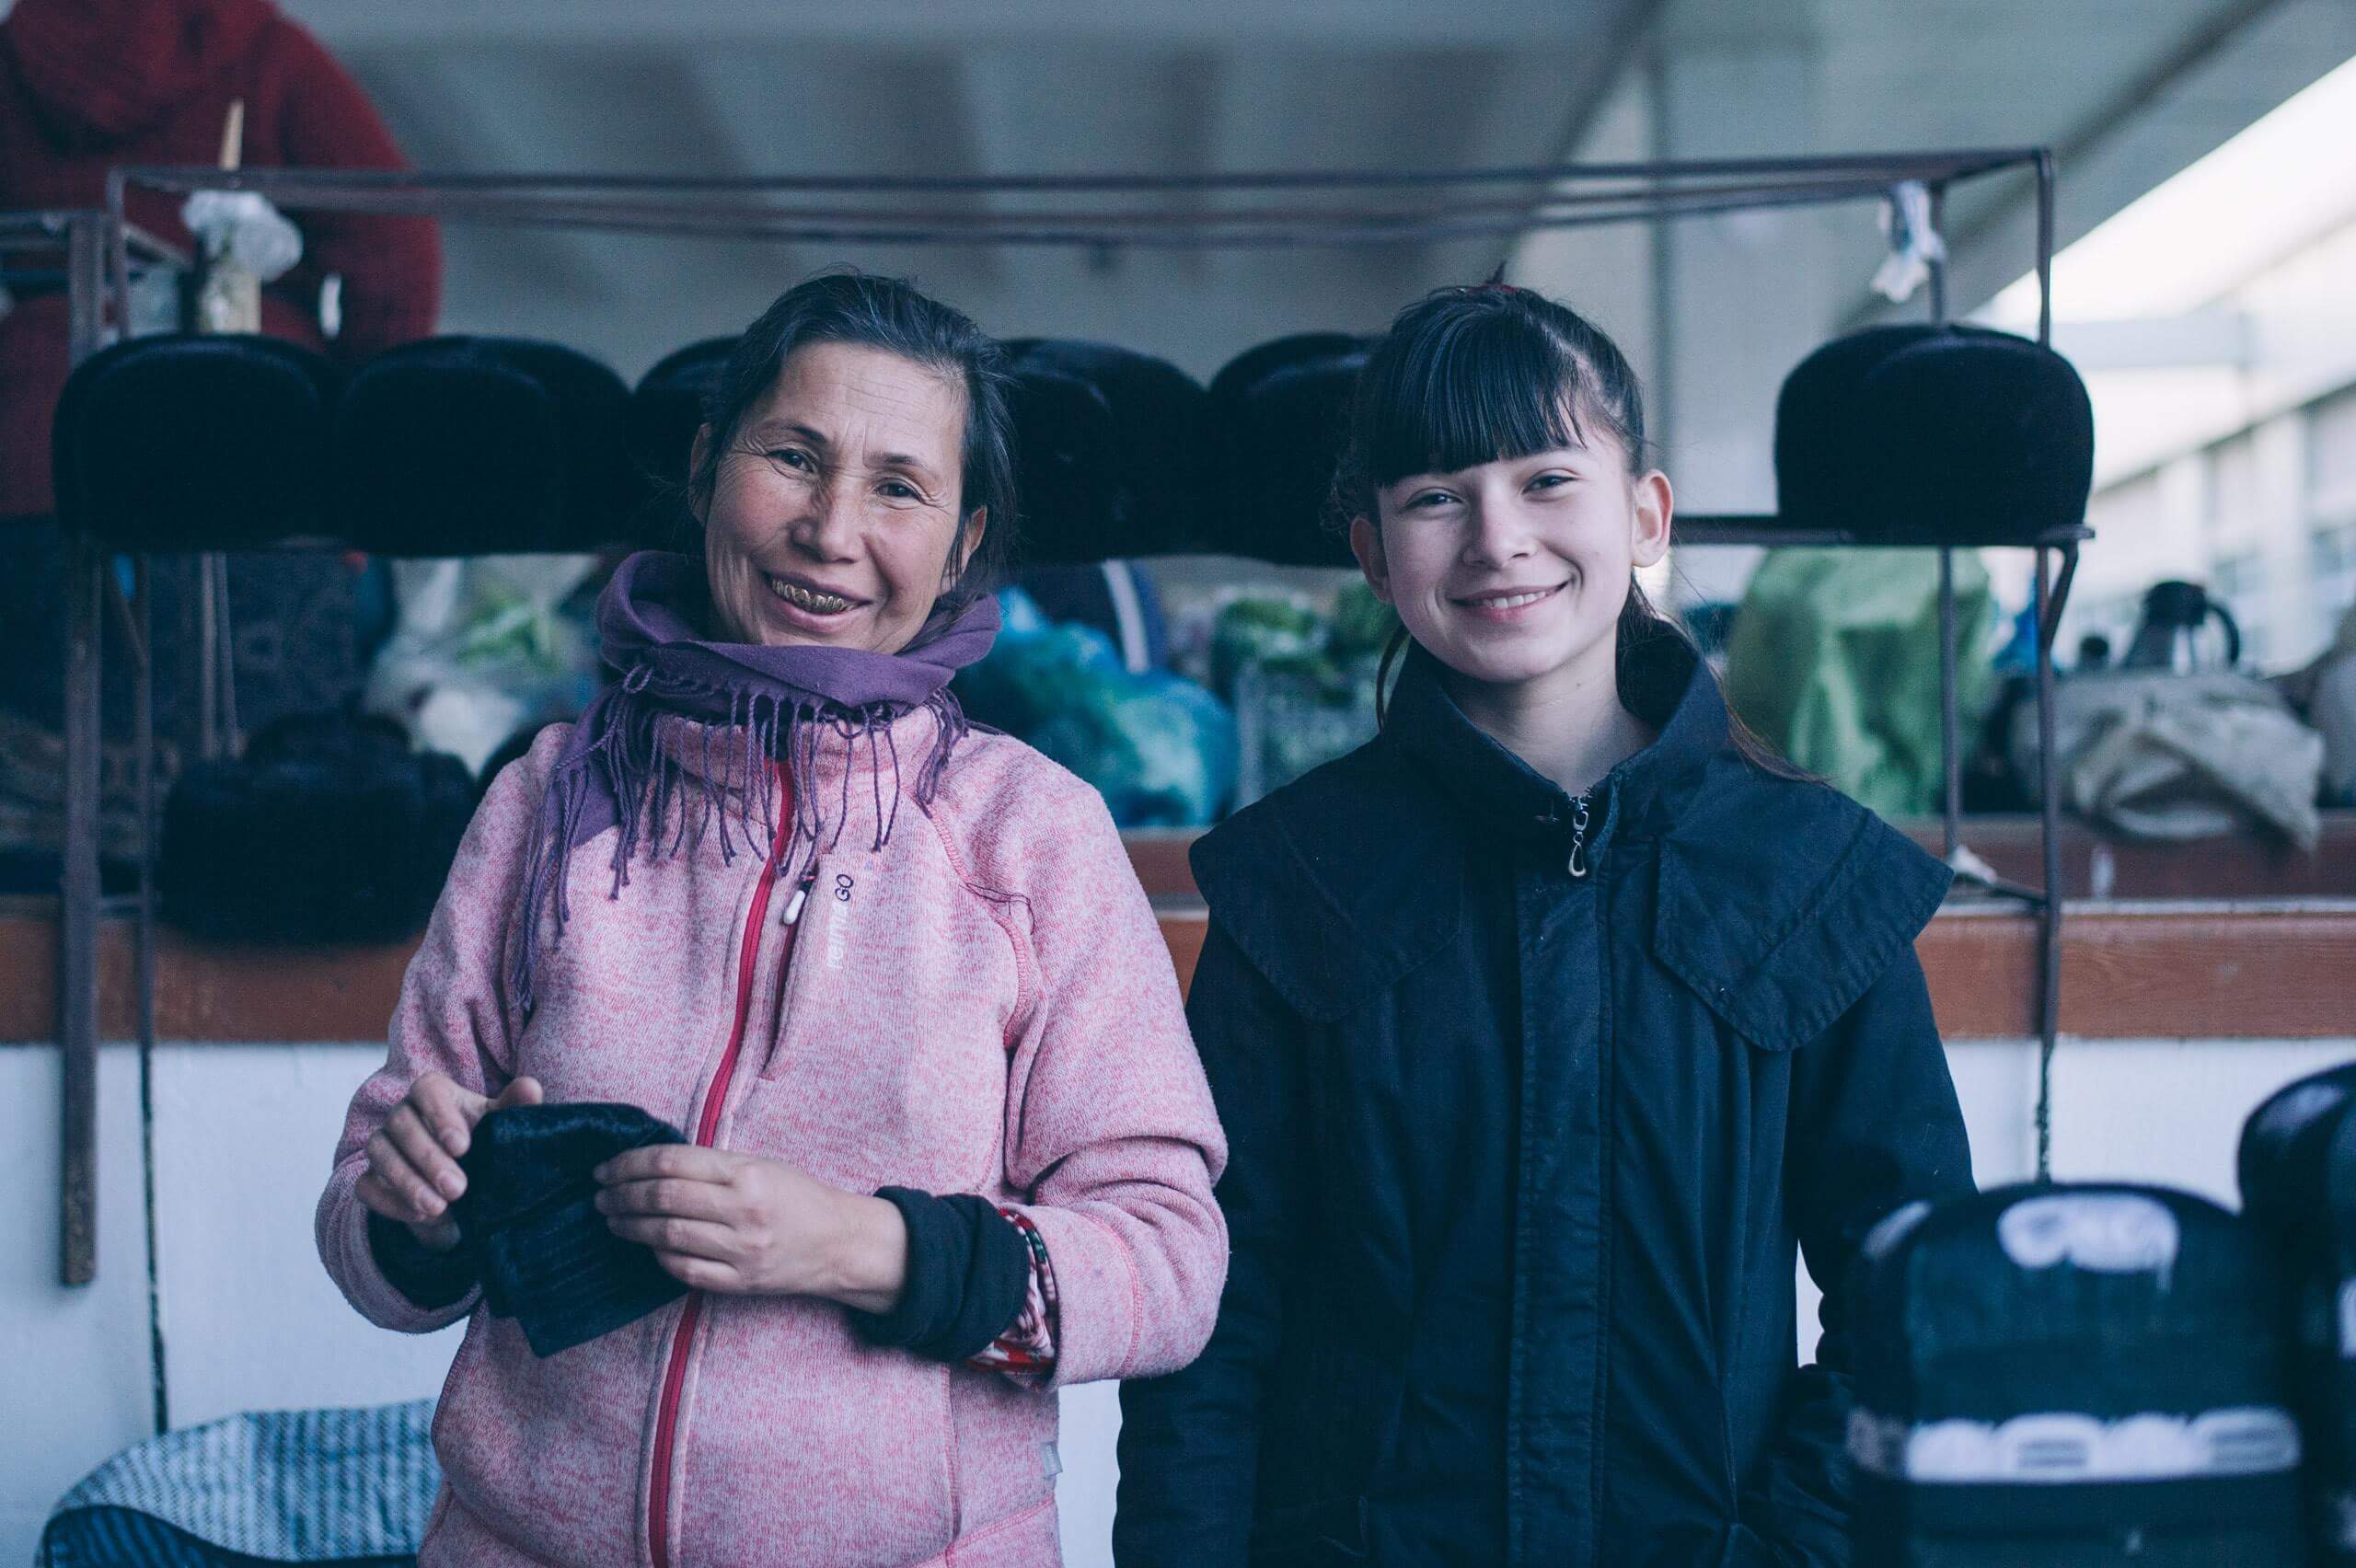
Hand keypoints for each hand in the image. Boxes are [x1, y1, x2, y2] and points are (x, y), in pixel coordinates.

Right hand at [355, 1072, 543, 1252]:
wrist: (464, 1189)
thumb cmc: (484, 1144)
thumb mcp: (502, 1126)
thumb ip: (515, 1106)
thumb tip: (531, 1088)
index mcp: (435, 1093)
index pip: (427, 1090)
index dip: (440, 1116)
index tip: (462, 1147)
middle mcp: (402, 1114)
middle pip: (401, 1123)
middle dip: (428, 1157)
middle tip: (457, 1188)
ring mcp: (382, 1145)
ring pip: (380, 1153)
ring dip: (408, 1182)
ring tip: (439, 1207)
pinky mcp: (371, 1178)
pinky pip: (367, 1186)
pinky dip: (391, 1202)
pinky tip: (420, 1216)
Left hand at [595, 1145, 907, 1310]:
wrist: (839, 1243)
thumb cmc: (798, 1197)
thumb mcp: (761, 1165)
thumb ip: (713, 1165)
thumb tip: (653, 1165)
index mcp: (747, 1173)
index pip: (672, 1162)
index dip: (630, 1164)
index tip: (607, 1168)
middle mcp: (743, 1210)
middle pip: (662, 1198)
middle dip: (621, 1195)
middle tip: (600, 1194)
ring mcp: (741, 1250)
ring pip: (666, 1235)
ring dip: (630, 1226)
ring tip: (613, 1219)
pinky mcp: (740, 1282)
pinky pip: (684, 1270)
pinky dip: (658, 1255)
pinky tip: (647, 1245)